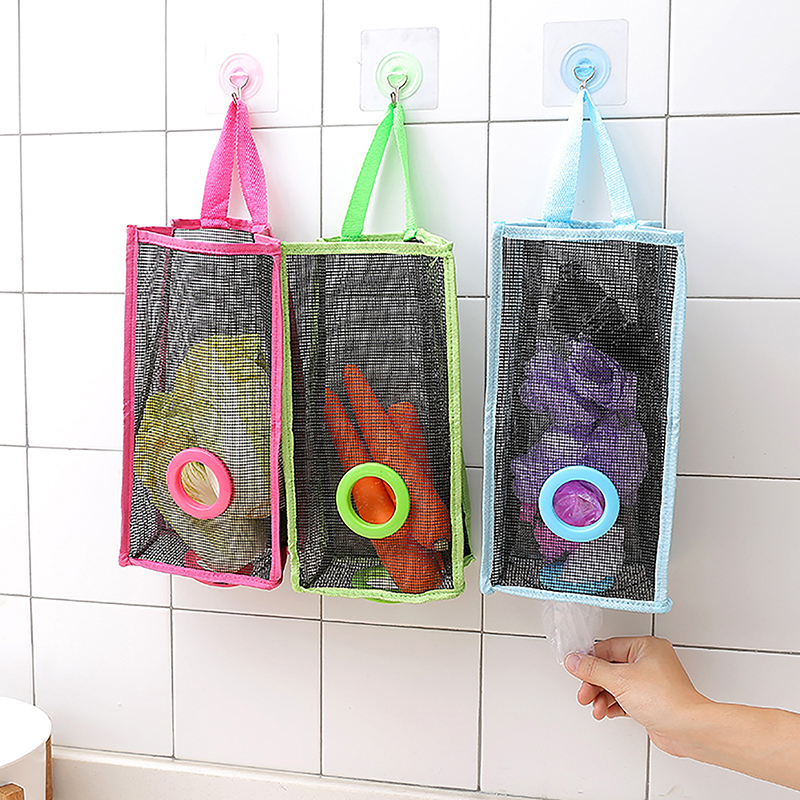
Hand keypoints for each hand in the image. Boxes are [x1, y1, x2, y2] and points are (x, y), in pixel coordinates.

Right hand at [564, 636, 710, 756]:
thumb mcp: (620, 680)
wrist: (688, 730)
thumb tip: (574, 660)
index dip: (590, 660)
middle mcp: (649, 662)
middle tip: (585, 693)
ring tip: (596, 707)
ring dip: (602, 696)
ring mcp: (650, 682)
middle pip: (610, 667)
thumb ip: (593, 670)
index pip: (608, 648)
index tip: (576, 668)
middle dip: (595, 683)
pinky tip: (606, 711)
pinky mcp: (650, 701)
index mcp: (645, 647)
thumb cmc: (667, 700)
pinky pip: (624, 698)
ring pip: (616, 684)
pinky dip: (613, 704)